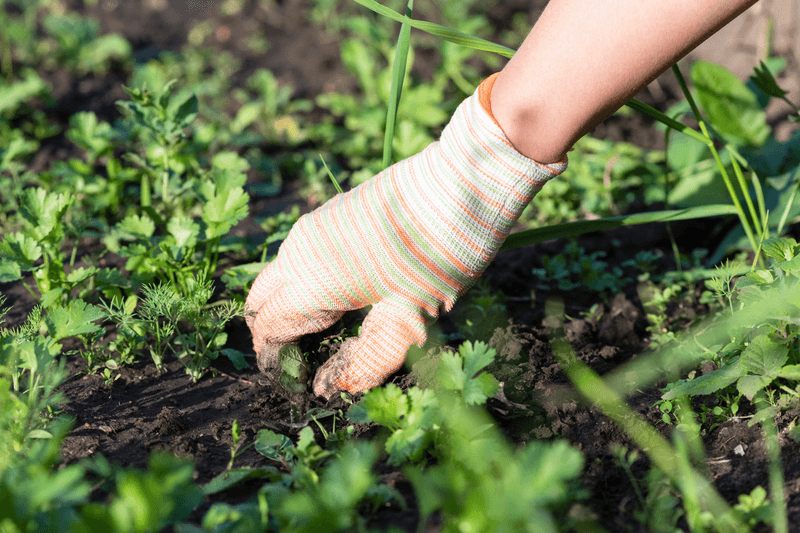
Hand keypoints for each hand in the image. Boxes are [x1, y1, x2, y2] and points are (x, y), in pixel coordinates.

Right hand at [245, 74, 566, 397]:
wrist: (462, 182)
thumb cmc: (438, 256)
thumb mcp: (410, 319)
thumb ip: (368, 359)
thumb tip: (332, 389)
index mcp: (312, 281)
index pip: (268, 328)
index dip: (276, 360)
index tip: (296, 381)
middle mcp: (301, 251)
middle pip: (260, 299)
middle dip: (272, 332)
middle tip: (304, 357)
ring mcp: (313, 226)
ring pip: (277, 274)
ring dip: (287, 304)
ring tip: (325, 329)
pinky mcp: (330, 212)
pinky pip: (297, 253)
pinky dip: (301, 279)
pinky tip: (338, 293)